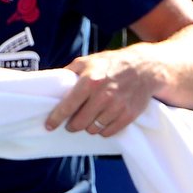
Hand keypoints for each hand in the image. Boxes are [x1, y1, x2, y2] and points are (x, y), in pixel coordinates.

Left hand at [44, 47, 160, 136]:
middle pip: (80, 122)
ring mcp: (117, 107)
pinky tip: (101, 122)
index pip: (68, 105)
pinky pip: (109, 132)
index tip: (48, 126)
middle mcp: (103, 95)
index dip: (56, 118)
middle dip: (72, 125)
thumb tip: (52, 83)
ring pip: (94, 129)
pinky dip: (102, 130)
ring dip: (88, 127)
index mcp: (90, 80)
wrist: (143, 67)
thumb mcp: (87, 61)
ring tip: (88, 119)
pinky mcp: (129, 115)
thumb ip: (69, 72)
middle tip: (70, 124)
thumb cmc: (111, 63)